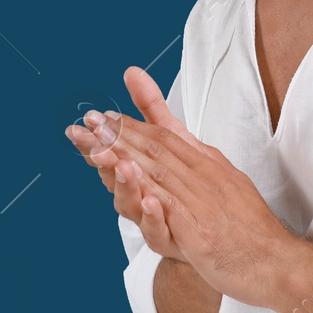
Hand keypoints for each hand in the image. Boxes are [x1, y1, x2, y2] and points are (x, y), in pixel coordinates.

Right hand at [63, 71, 180, 258]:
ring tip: (124, 166)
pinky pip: (157, 232)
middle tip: (96, 143)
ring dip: (125, 184)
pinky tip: (152, 203)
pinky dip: (152, 219)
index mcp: (134, 172)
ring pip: (130, 204)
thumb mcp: (173, 139)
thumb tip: (131, 71)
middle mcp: (137, 195)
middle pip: (115, 176)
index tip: (87, 122)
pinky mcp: (171, 241)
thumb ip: (150, 109)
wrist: (225, 230)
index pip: (112, 151)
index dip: (99, 138)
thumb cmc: (189, 183)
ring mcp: (151, 220)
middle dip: (104, 158)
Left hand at [84, 65, 300, 308]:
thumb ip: (188, 151)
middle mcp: (204, 178)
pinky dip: (157, 205)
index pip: (164, 137)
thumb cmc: (245, 222)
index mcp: (206, 164)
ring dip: (128, 161)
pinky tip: (141, 195)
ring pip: (161, 178)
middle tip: (88, 122)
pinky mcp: (203, 235)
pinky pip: (177, 217)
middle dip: (119, 135)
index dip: (131, 125)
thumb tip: (174, 135)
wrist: (276, 260)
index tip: (101, 115)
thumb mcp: (219, 176)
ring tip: (101, 148)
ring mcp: (203, 205)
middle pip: (157, 150)